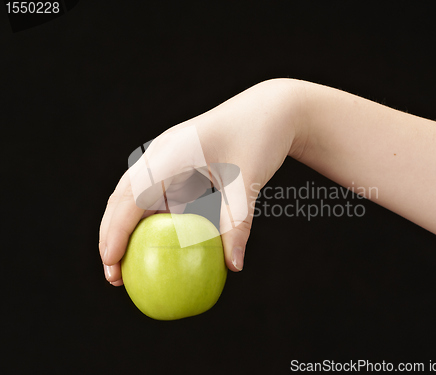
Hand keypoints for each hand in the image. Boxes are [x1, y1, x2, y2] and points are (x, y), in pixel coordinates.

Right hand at [99, 79, 305, 284]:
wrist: (270, 109)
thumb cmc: (260, 138)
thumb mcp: (249, 181)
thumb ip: (238, 224)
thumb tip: (234, 266)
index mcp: (172, 152)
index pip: (133, 196)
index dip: (116, 231)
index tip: (110, 263)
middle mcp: (161, 152)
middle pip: (122, 196)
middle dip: (111, 234)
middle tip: (114, 274)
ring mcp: (166, 155)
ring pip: (134, 195)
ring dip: (127, 227)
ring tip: (126, 263)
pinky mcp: (176, 162)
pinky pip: (156, 193)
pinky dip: (151, 218)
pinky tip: (158, 240)